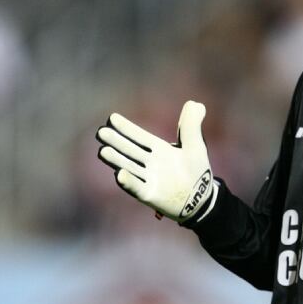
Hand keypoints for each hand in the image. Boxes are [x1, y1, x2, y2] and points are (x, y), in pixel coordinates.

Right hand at [96, 101, 216, 222]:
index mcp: (159, 150)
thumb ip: (191, 125)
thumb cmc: (197, 172)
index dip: (126, 128)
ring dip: (116, 160)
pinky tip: (118, 175)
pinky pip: (137, 188)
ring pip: (129, 167)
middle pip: (130, 151)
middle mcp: (150, 163)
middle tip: (101, 132)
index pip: (140, 137)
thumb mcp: (195, 146)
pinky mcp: (150, 195)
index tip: (112, 118)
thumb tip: (196, 103)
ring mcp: (148, 179)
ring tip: (103, 151)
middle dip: (116, 142)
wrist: (202, 200)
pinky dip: (129, 182)